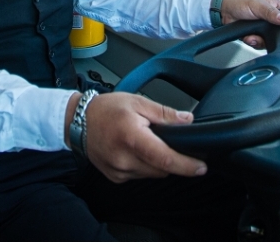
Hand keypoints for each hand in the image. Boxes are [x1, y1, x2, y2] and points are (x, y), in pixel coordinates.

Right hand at [67, 92, 206, 183]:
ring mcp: (119, 171)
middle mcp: (125, 159)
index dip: (186, 165)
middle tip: (164, 140)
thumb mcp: (138, 102)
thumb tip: (187, 120)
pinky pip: (140, 175)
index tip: (201, 167)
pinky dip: (144, 165)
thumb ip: (165, 113)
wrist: (78, 122)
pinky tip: (136, 150)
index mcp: (132, 138)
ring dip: (157, 162)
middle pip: (162, 169)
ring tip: (146, 142)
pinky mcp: (116, 177)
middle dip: (171, 158)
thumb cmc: (106, 109)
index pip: (165, 158)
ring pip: (152, 173)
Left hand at [220, 0, 279, 49]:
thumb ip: (270, 12)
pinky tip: (248, 37)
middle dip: (276, 36)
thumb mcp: (257, 5)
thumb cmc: (240, 4)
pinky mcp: (257, 37)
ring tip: (253, 35)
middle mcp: (272, 19)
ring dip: (262, 40)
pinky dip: (254, 42)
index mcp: (275, 7)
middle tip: (269, 35)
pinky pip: (261, 45)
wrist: (224, 14)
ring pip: (272, 40)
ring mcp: (265, 29)